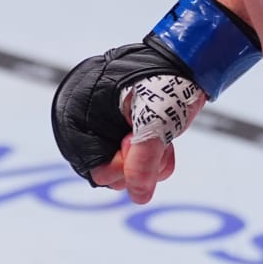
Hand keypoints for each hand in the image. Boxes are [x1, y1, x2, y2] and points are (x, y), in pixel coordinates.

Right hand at [89, 73, 206, 203]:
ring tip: (163, 137)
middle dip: (141, 163)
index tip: (136, 138)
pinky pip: (137, 169)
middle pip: (111, 176)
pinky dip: (155, 161)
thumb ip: (144, 159)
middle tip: (156, 135)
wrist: (184, 64)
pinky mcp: (123, 140)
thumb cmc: (162, 82)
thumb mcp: (155, 119)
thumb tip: (139, 198)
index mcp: (78, 116)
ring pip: (127, 176)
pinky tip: (165, 141)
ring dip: (151, 163)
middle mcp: (86, 128)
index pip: (94, 168)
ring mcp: (106, 135)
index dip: (122, 163)